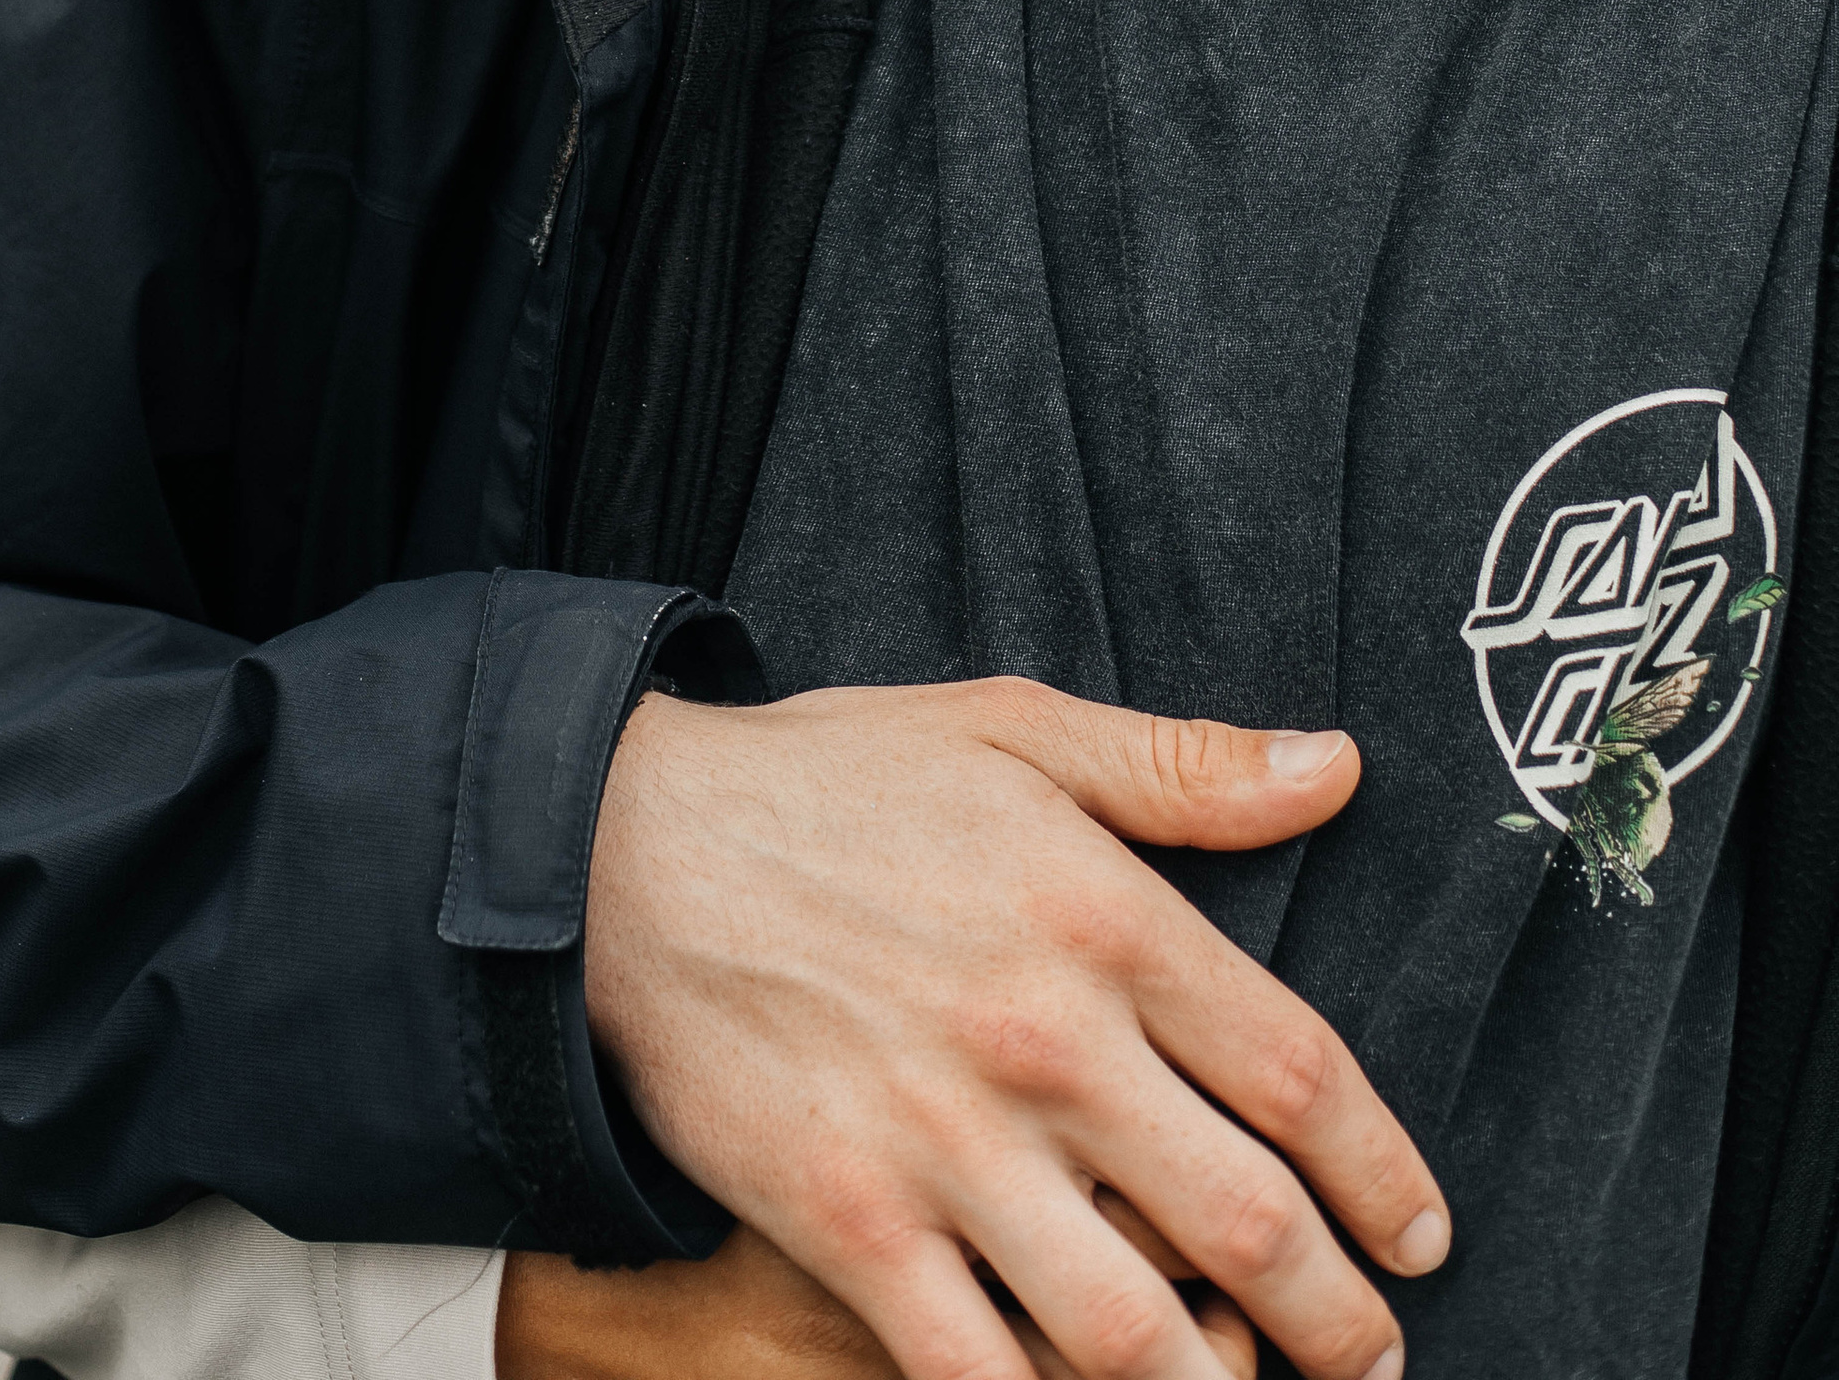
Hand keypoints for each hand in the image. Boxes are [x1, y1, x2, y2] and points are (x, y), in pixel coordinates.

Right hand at [583, 676, 1446, 1379]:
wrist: (623, 846)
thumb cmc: (828, 783)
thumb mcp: (1012, 728)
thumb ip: (1181, 766)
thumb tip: (1337, 768)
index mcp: (1102, 916)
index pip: (1299, 1072)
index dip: (1384, 1171)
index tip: (1421, 1230)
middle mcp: (1048, 1041)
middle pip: (1252, 1223)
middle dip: (1345, 1319)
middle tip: (1377, 1355)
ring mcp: (949, 1147)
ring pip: (1139, 1332)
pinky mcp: (852, 1227)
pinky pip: (982, 1375)